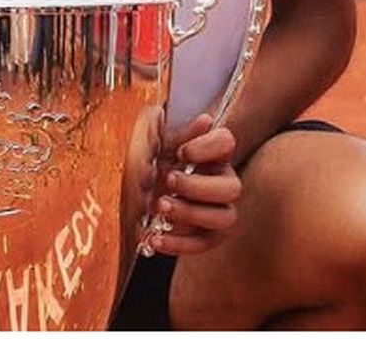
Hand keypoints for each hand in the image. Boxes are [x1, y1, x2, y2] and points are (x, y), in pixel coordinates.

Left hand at [145, 113, 239, 257]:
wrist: (132, 200)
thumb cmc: (145, 164)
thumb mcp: (149, 141)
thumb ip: (170, 128)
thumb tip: (205, 121)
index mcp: (210, 153)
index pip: (227, 142)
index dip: (207, 147)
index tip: (182, 152)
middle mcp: (221, 181)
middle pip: (233, 187)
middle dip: (198, 187)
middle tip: (168, 180)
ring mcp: (218, 210)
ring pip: (225, 218)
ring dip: (191, 213)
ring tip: (161, 207)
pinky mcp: (207, 236)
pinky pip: (204, 244)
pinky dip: (179, 244)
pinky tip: (155, 239)